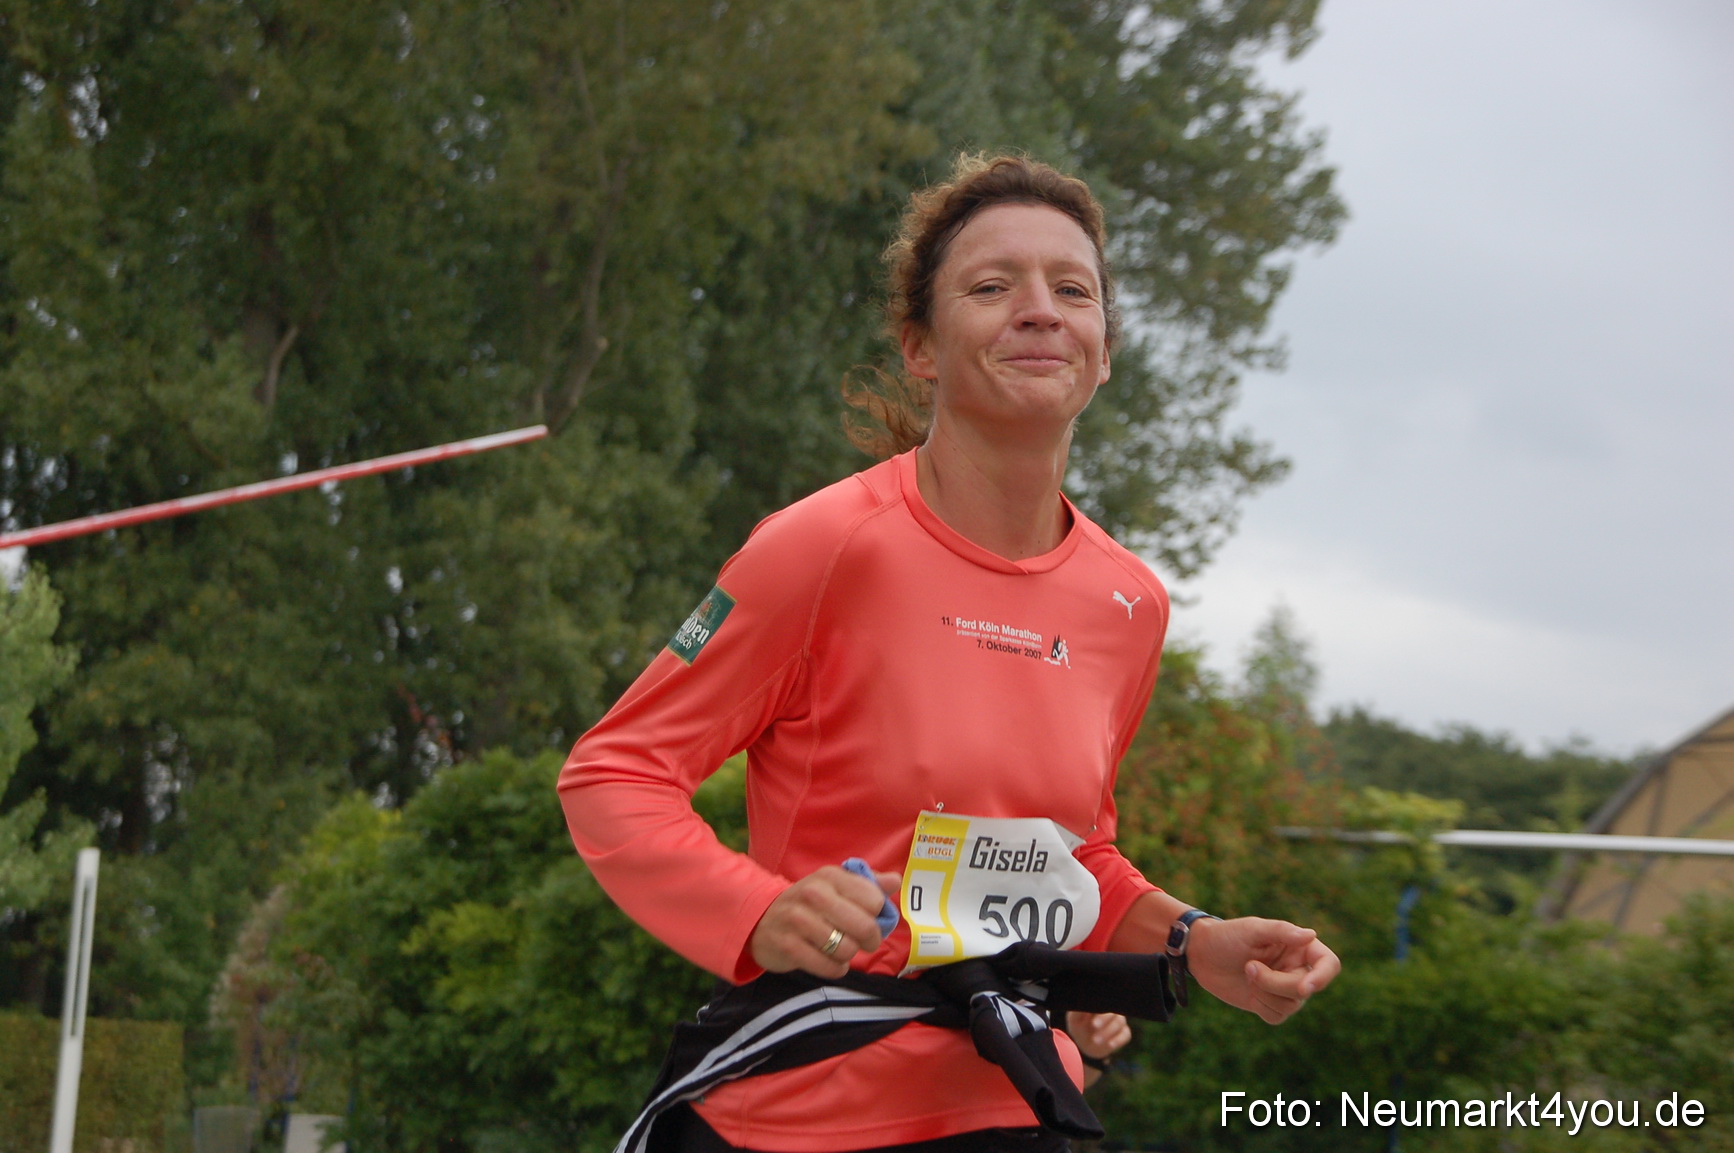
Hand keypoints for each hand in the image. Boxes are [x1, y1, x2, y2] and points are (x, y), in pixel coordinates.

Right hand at [749, 865, 900, 978]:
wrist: (762, 920)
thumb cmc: (809, 904)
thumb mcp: (836, 886)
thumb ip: (868, 883)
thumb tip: (895, 881)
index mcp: (830, 876)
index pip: (874, 899)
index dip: (878, 915)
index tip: (869, 918)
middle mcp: (813, 894)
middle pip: (865, 926)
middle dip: (870, 940)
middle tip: (864, 942)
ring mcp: (798, 920)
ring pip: (847, 949)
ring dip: (849, 955)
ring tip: (840, 949)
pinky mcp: (788, 946)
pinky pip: (829, 967)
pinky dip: (836, 969)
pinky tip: (830, 961)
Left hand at [1065, 1011, 1130, 1060]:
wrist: (1085, 1044)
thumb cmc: (1079, 1026)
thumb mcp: (1074, 1019)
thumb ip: (1078, 1011)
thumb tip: (1085, 1006)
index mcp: (1101, 1005)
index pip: (1104, 1002)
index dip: (1099, 1009)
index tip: (1091, 1017)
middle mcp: (1111, 1010)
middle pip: (1113, 1011)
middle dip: (1104, 1019)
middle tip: (1094, 1026)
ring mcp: (1119, 1021)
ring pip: (1119, 1022)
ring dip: (1108, 1031)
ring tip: (1095, 1041)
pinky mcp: (1124, 1033)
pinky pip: (1125, 1034)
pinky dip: (1118, 1040)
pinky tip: (1109, 1045)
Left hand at [1186, 916, 1339, 1024]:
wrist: (1201, 953)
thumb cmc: (1228, 935)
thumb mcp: (1253, 929)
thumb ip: (1282, 931)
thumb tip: (1311, 935)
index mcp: (1300, 947)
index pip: (1328, 964)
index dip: (1322, 978)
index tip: (1305, 987)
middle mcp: (1297, 969)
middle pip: (1305, 989)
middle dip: (1275, 983)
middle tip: (1249, 966)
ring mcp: (1284, 989)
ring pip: (1292, 1005)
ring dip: (1265, 993)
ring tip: (1247, 972)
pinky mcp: (1269, 1004)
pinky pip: (1277, 1017)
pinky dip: (1262, 1006)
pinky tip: (1248, 990)